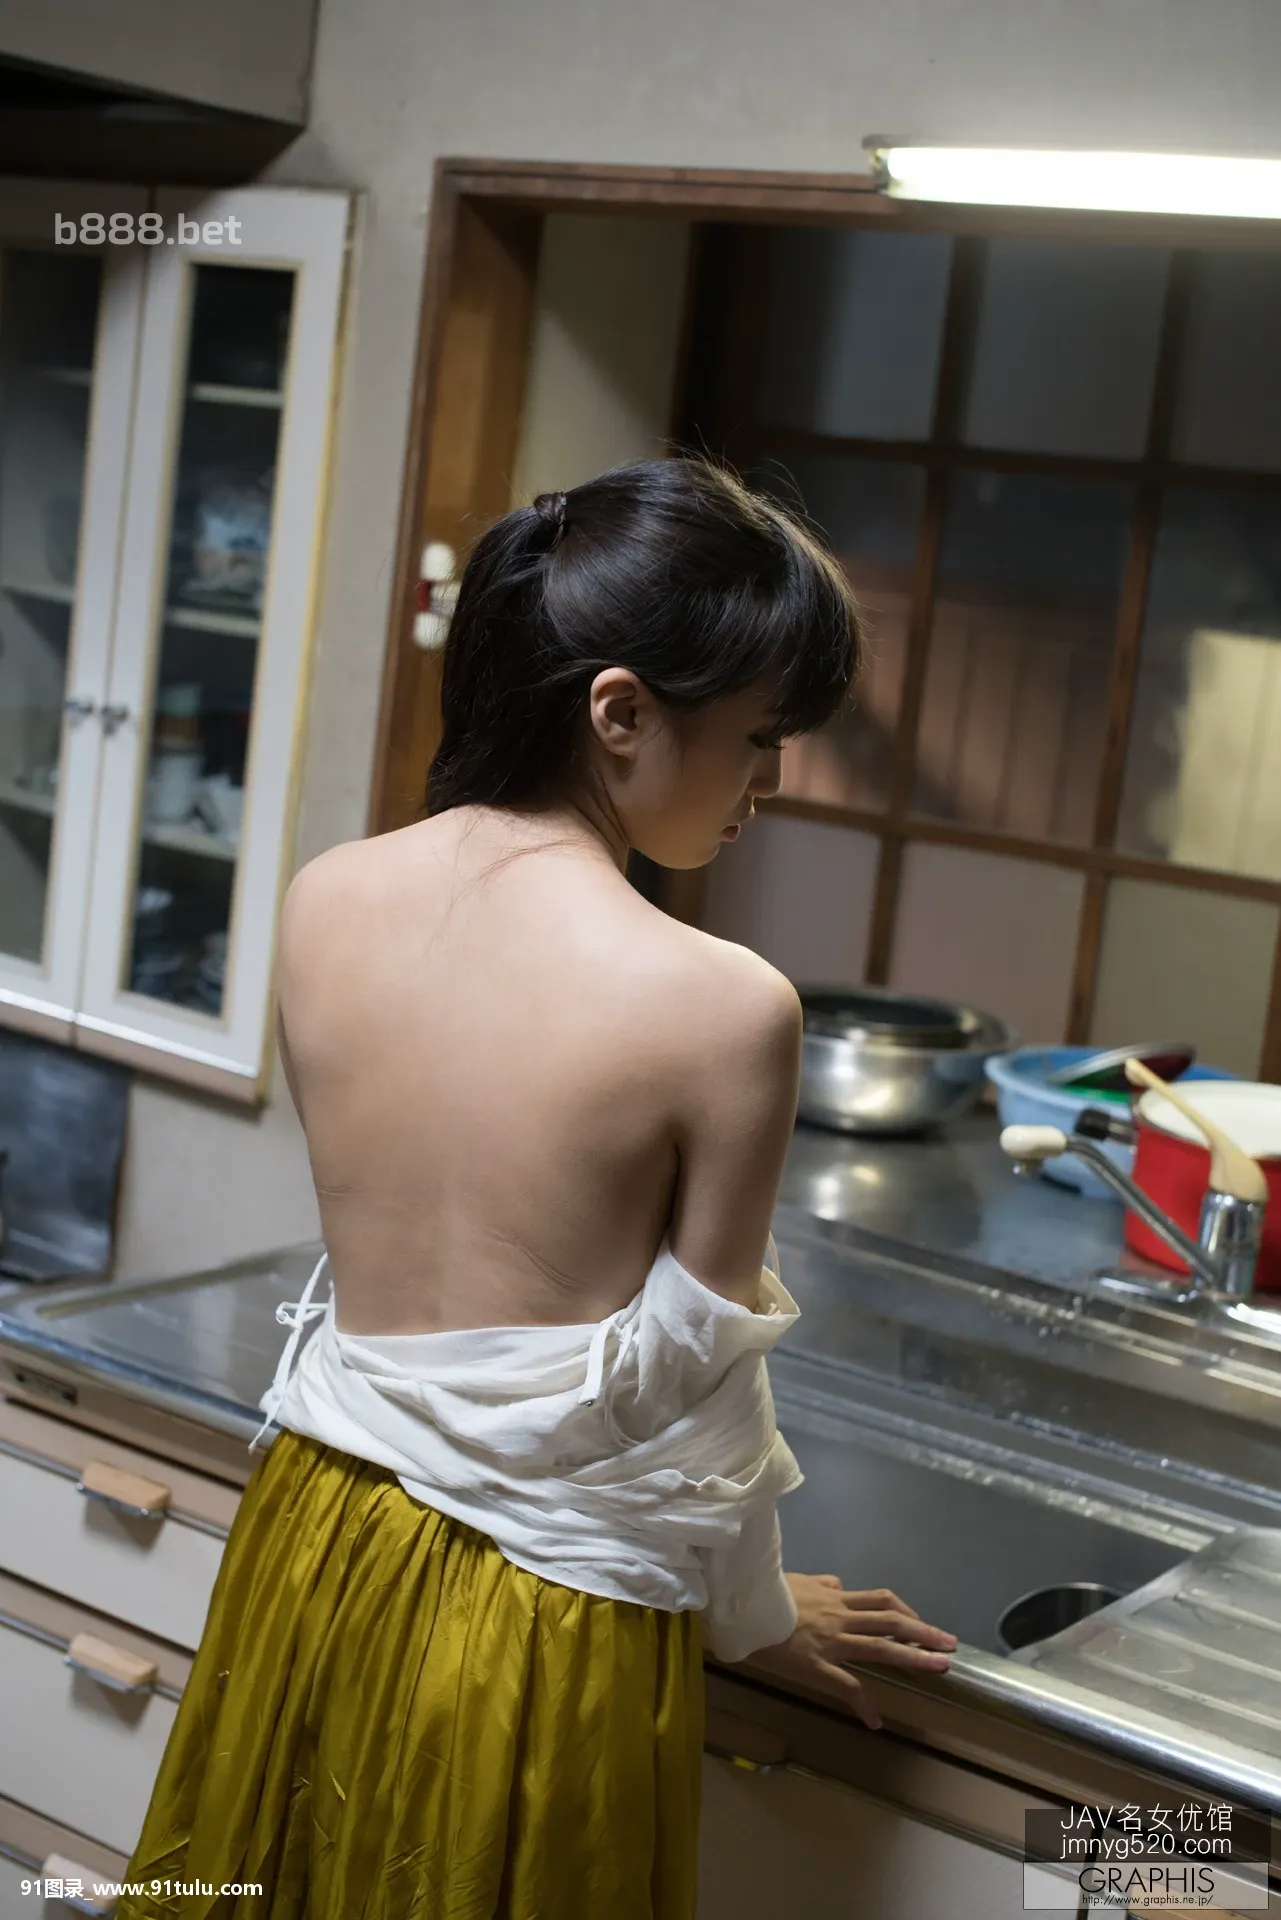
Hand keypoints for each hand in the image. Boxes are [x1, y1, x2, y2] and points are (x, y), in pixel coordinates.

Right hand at [745, 1575, 958, 1729]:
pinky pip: (845, 1685)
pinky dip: (863, 1704)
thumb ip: (821, 1584)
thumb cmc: (766, 1593)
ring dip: (914, 1657)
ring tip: (940, 1667)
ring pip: (880, 1647)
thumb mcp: (798, 1580)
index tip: (922, 1623)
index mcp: (836, 1597)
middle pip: (892, 1620)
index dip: (907, 1611)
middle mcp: (840, 1617)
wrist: (743, 1605)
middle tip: (950, 1644)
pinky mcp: (815, 1664)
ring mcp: (831, 1641)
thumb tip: (838, 1584)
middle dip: (925, 1631)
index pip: (880, 1601)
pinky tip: (875, 1720)